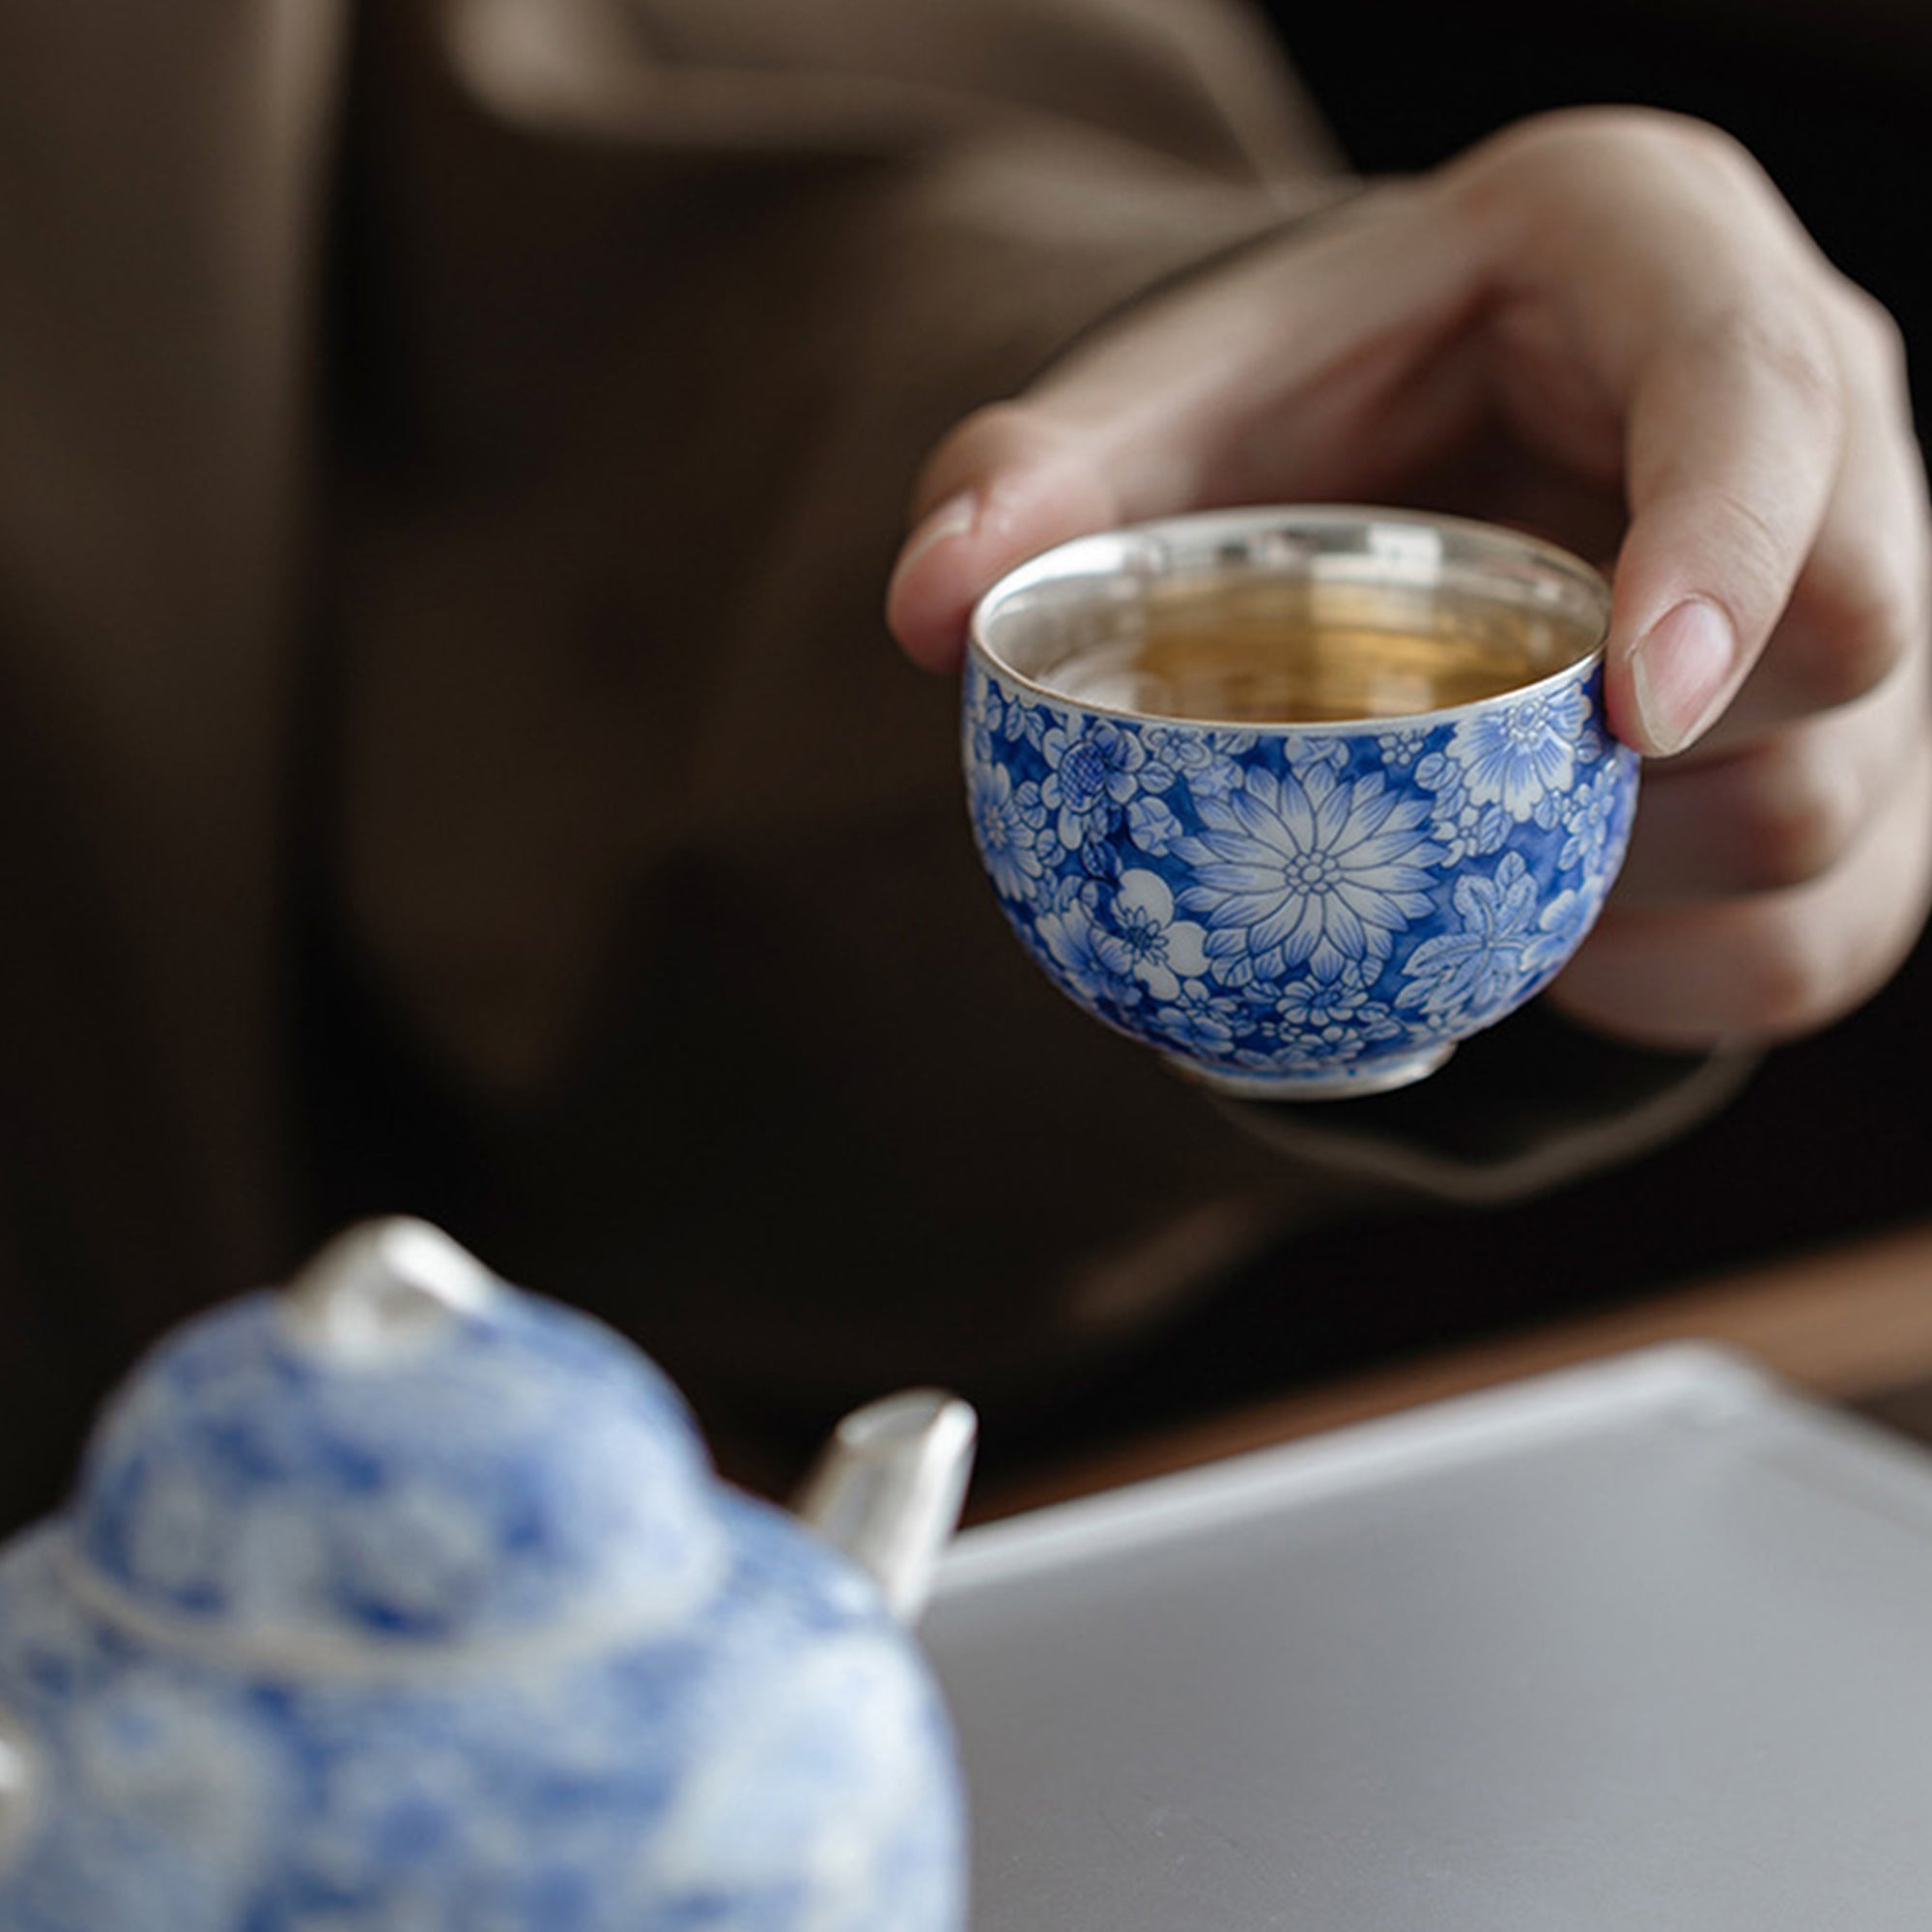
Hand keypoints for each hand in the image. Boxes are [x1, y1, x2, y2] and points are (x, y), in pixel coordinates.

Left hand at [886, 109, 1931, 1050]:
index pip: (1765, 400)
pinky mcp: (1860, 758)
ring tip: (1468, 845)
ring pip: (1835, 800)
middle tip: (1454, 780)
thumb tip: (926, 611)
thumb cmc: (1312, 411)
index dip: (1729, 552)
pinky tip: (1545, 935)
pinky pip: (1819, 936)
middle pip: (1851, 630)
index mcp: (1663, 268)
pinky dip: (1669, 981)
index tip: (1623, 709)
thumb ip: (1037, 477)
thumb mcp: (1171, 404)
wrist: (1431, 455)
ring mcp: (1865, 598)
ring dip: (1630, 877)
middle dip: (1647, 755)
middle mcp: (1818, 418)